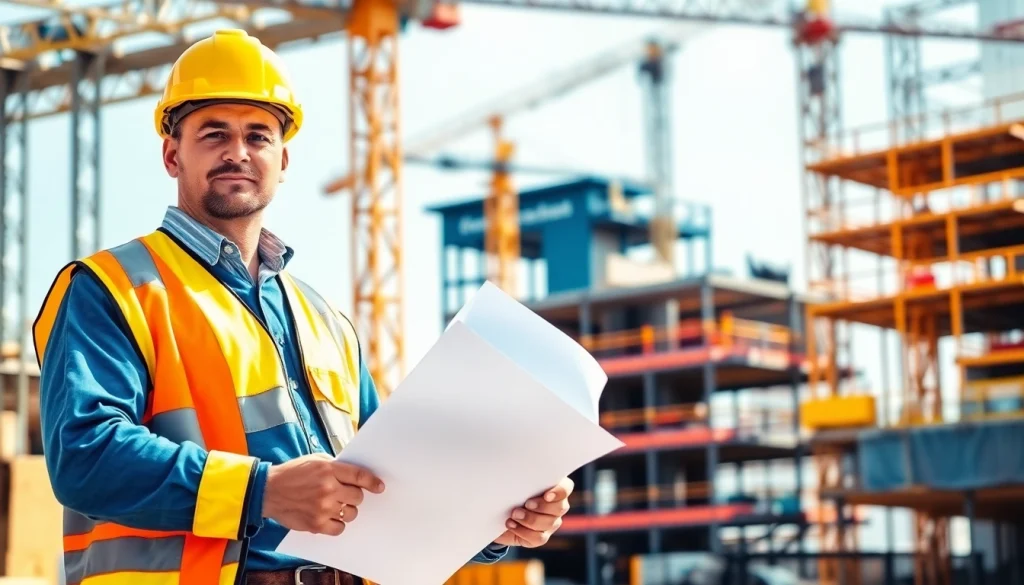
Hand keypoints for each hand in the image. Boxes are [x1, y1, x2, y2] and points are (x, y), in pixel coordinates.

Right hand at [262, 453, 384, 534]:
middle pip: (357, 497)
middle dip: (354, 496)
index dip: (372, 482)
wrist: (268, 490)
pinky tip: (331, 517)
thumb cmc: (292, 474)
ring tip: (335, 505)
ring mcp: (322, 508)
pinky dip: (338, 524)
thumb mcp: (315, 460)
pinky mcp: (316, 524)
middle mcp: (328, 489)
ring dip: (347, 510)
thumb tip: (355, 474)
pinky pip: (339, 528)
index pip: (359, 476)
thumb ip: (336, 466)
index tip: (379, 487)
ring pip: (351, 513)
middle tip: (346, 495)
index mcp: (329, 470)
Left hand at [494, 477, 573, 547]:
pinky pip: (538, 537)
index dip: (559, 492)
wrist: (499, 514)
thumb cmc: (509, 493)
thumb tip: (515, 474)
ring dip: (530, 519)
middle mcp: (557, 506)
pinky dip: (523, 531)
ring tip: (514, 514)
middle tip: (526, 504)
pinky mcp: (541, 537)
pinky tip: (511, 524)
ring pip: (549, 523)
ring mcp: (551, 523)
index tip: (546, 495)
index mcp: (553, 488)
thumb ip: (521, 479)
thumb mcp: (514, 484)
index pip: (566, 488)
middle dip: (542, 506)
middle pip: (560, 507)